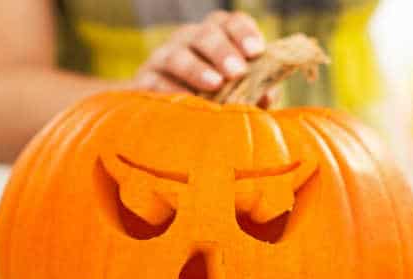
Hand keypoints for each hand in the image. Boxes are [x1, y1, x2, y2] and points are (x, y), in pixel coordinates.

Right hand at [134, 11, 265, 95]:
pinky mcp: (144, 80)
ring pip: (179, 56)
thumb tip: (268, 94)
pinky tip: (187, 99)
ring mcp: (164, 58)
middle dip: (222, 51)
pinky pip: (155, 81)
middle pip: (206, 35)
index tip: (256, 52)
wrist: (169, 120)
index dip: (244, 33)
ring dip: (197, 69)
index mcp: (217, 37)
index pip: (231, 23)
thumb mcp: (238, 96)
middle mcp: (189, 40)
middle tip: (238, 71)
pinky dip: (171, 89)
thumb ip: (256, 93)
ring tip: (215, 84)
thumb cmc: (214, 103)